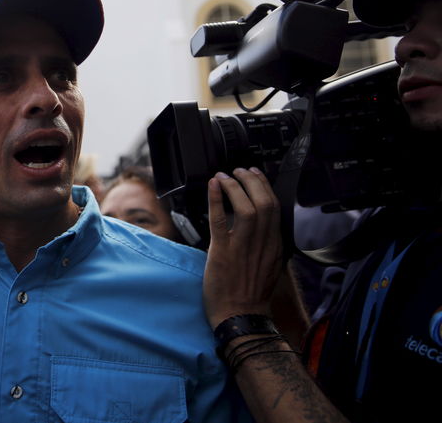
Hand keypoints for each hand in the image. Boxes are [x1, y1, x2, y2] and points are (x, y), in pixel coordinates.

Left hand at [203, 167, 282, 329]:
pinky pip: (221, 221)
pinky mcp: (223, 253)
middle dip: (253, 182)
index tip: (256, 176)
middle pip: (266, 203)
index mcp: (275, 247)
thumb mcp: (269, 268)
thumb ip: (267, 247)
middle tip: (240, 171)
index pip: (276, 209)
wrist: (240, 318)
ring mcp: (243, 248)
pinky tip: (213, 186)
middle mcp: (263, 244)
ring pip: (248, 208)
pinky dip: (217, 200)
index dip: (265, 188)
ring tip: (225, 176)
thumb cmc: (250, 296)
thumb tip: (261, 229)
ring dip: (236, 187)